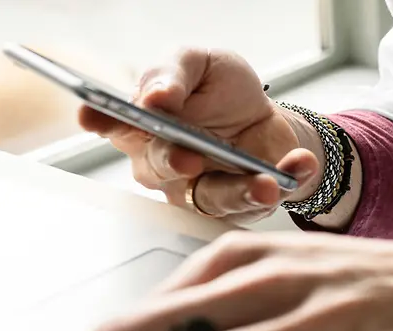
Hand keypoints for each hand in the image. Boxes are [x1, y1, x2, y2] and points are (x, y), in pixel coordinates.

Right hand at [81, 48, 322, 223]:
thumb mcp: (201, 63)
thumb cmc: (222, 90)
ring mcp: (195, 188)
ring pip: (209, 197)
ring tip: (265, 182)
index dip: (101, 120)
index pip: (113, 122)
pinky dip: (282, 182)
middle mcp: (160, 161)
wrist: (266, 116)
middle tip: (189, 156)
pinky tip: (299, 165)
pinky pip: (254, 203)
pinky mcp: (234, 205)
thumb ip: (175, 74)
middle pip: (158, 167)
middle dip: (173, 161)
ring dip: (240, 190)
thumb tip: (155, 96)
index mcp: (143, 122)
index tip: (93, 115)